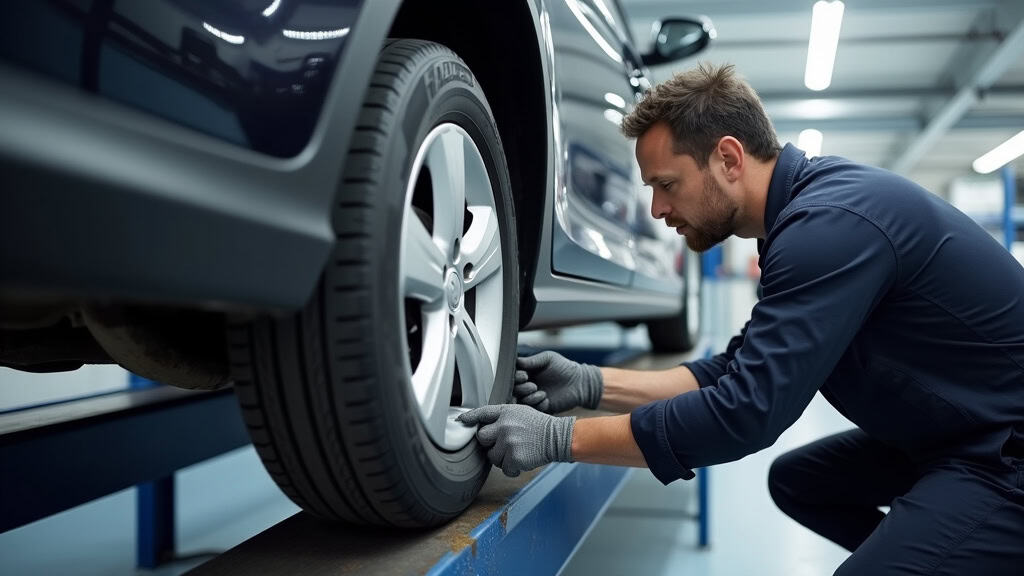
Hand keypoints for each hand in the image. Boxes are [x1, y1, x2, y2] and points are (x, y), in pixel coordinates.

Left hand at [457, 404, 575, 476]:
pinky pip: (504, 469)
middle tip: (504, 443)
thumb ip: (501, 417)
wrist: (557, 438)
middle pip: (481, 438)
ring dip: (501, 458)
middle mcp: (504, 426)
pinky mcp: (514, 458)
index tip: (460, 421)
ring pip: (491, 456)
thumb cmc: (539, 426)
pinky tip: (523, 459)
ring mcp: (508, 442)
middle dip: (489, 443)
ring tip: (517, 451)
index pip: (482, 413)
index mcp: (505, 412)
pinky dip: (512, 468)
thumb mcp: (520, 412)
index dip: (469, 418)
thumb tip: (483, 425)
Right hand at [513, 351, 602, 412]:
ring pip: (521, 402)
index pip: (512, 377)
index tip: (525, 376)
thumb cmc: (564, 367)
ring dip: (530, 399)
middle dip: (521, 389)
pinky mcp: (541, 409)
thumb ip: (532, 360)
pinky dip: (538, 406)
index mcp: (526, 373)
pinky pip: (533, 411)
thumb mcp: (548, 358)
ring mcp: (533, 398)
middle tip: (533, 385)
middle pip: (513, 391)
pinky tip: (547, 400)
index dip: (515, 378)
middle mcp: (527, 386)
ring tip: (542, 393)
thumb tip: (517, 362)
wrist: (579, 383)